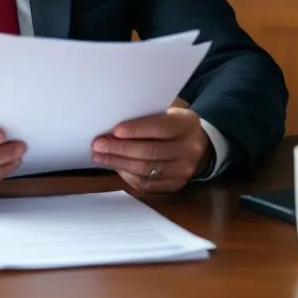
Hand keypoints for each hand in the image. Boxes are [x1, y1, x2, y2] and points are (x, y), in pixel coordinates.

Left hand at [91, 106, 212, 193]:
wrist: (199, 146)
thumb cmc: (175, 125)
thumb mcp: (169, 112)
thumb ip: (148, 116)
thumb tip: (114, 124)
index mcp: (187, 125)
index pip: (160, 129)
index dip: (136, 130)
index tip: (114, 131)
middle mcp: (189, 149)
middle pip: (150, 152)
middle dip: (120, 149)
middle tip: (98, 145)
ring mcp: (183, 170)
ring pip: (146, 170)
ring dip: (119, 163)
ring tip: (100, 156)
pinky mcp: (175, 185)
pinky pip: (147, 184)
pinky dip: (128, 176)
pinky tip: (116, 167)